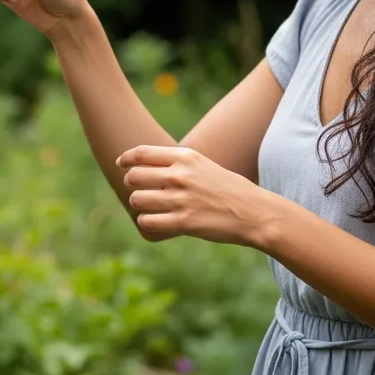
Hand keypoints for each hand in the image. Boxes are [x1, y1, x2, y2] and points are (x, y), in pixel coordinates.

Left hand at [117, 145, 267, 246]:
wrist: (254, 213)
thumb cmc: (227, 188)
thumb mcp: (202, 165)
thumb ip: (176, 162)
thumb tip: (144, 164)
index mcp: (185, 158)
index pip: (142, 153)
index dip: (126, 158)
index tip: (120, 163)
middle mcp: (180, 176)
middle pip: (135, 176)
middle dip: (132, 183)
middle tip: (138, 189)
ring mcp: (180, 199)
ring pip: (137, 199)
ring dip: (138, 204)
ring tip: (148, 206)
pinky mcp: (183, 222)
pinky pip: (148, 221)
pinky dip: (146, 221)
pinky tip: (154, 221)